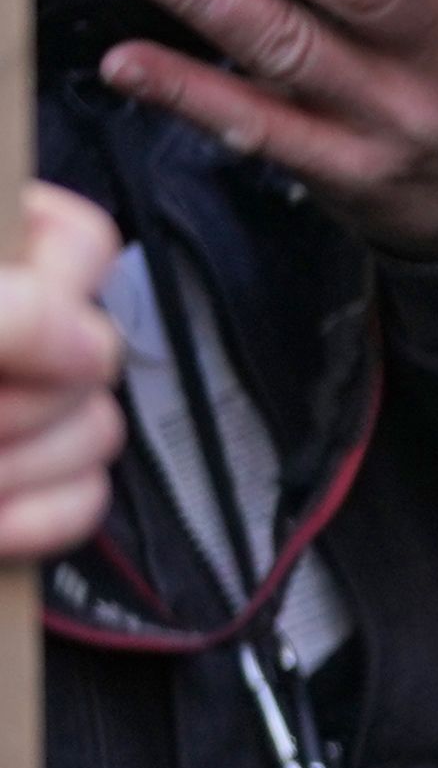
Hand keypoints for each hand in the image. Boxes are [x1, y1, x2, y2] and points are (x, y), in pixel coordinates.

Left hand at [0, 186, 125, 560]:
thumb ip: (8, 313)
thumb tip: (84, 343)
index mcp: (3, 254)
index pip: (84, 247)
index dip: (50, 302)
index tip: (2, 342)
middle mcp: (22, 322)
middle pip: (98, 355)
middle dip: (17, 404)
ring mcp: (33, 408)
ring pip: (98, 435)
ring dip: (21, 465)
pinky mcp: (31, 485)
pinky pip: (84, 506)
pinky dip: (30, 521)